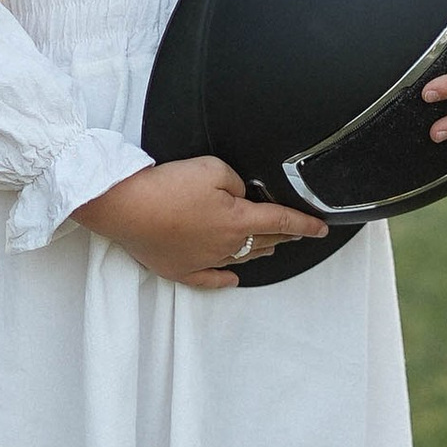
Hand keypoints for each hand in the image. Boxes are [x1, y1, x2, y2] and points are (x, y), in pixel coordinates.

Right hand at [76, 155, 326, 288]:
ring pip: (241, 258)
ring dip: (260, 252)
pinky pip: (209, 279)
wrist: (125, 206)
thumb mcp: (213, 168)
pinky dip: (224, 279)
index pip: (282, 222)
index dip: (306, 224)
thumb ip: (236, 181)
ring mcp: (202, 260)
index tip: (321, 229)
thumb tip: (240, 194)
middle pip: (263, 241)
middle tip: (297, 232)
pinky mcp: (179, 268)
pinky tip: (233, 278)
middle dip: (284, 236)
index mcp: (238, 221)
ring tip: (272, 248)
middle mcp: (226, 246)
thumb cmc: (167, 186)